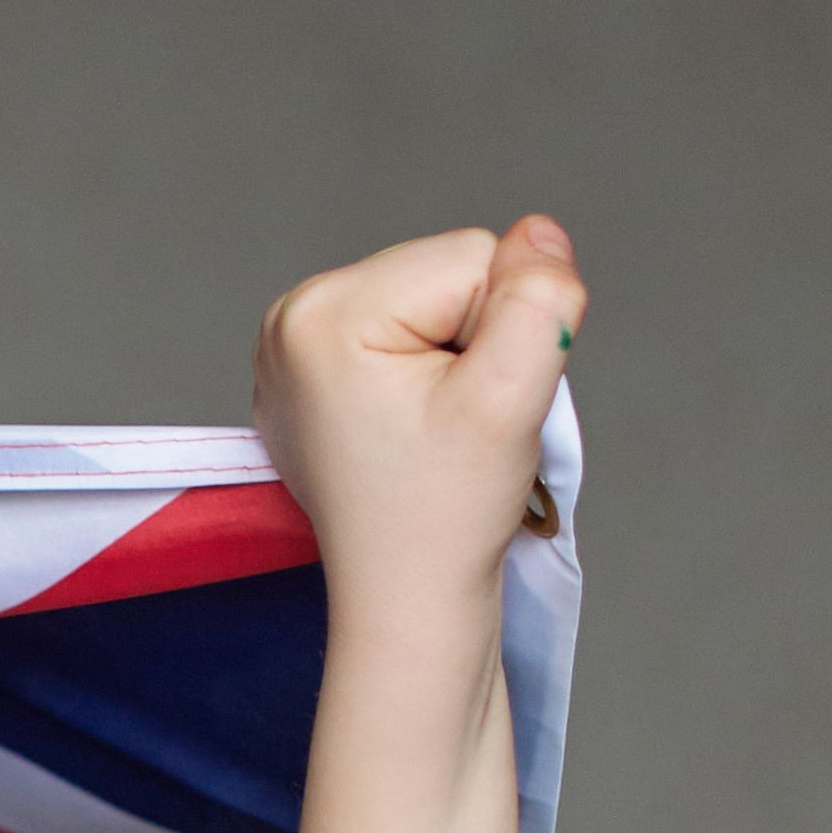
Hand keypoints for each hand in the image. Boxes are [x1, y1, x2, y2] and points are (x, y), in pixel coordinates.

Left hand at [250, 216, 580, 652]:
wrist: (405, 600)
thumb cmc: (445, 516)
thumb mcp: (511, 400)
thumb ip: (539, 301)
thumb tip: (540, 232)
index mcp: (323, 312)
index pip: (473, 257)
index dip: (501, 329)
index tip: (468, 405)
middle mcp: (291, 316)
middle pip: (448, 273)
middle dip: (474, 341)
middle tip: (451, 423)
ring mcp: (293, 347)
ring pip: (434, 300)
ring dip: (455, 358)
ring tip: (432, 430)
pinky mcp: (312, 374)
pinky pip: (405, 334)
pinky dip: (426, 375)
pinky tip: (409, 430)